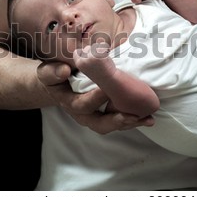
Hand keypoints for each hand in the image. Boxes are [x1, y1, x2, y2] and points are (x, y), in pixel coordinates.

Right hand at [36, 61, 153, 133]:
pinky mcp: (103, 115)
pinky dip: (133, 120)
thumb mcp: (48, 71)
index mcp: (67, 101)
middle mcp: (80, 113)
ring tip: (144, 119)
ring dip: (127, 123)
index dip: (94, 99)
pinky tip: (148, 117)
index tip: (108, 91)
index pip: (80, 103)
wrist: (57, 83)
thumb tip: (65, 70)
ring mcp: (92, 116)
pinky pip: (117, 121)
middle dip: (115, 118)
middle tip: (131, 114)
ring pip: (110, 125)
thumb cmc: (55, 74)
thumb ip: (53, 72)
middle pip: (98, 122)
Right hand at [73, 43, 114, 78]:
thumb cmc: (99, 73)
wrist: (109, 79)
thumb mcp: (87, 66)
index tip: (91, 58)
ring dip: (101, 50)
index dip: (84, 53)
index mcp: (79, 64)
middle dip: (94, 51)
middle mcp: (83, 61)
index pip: (76, 52)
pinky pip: (103, 45)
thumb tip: (85, 47)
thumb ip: (84, 58)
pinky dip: (106, 49)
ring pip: (95, 46)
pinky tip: (107, 56)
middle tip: (99, 60)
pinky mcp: (99, 55)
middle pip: (87, 48)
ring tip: (104, 60)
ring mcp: (90, 58)